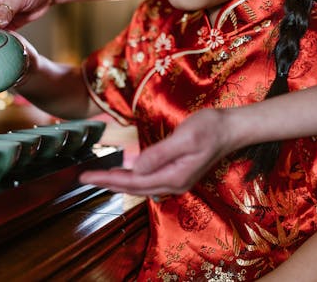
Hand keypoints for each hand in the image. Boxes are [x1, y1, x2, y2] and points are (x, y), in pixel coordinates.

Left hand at [80, 108, 241, 195]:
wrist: (231, 128)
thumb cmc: (210, 129)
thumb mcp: (184, 138)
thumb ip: (159, 154)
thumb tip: (135, 168)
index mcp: (173, 177)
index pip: (132, 181)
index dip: (107, 180)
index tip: (85, 176)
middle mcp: (173, 183)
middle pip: (133, 187)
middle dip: (108, 183)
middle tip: (84, 177)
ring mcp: (176, 179)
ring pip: (140, 185)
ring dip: (118, 182)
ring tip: (98, 177)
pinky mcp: (177, 173)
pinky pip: (148, 179)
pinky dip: (131, 177)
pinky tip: (123, 172)